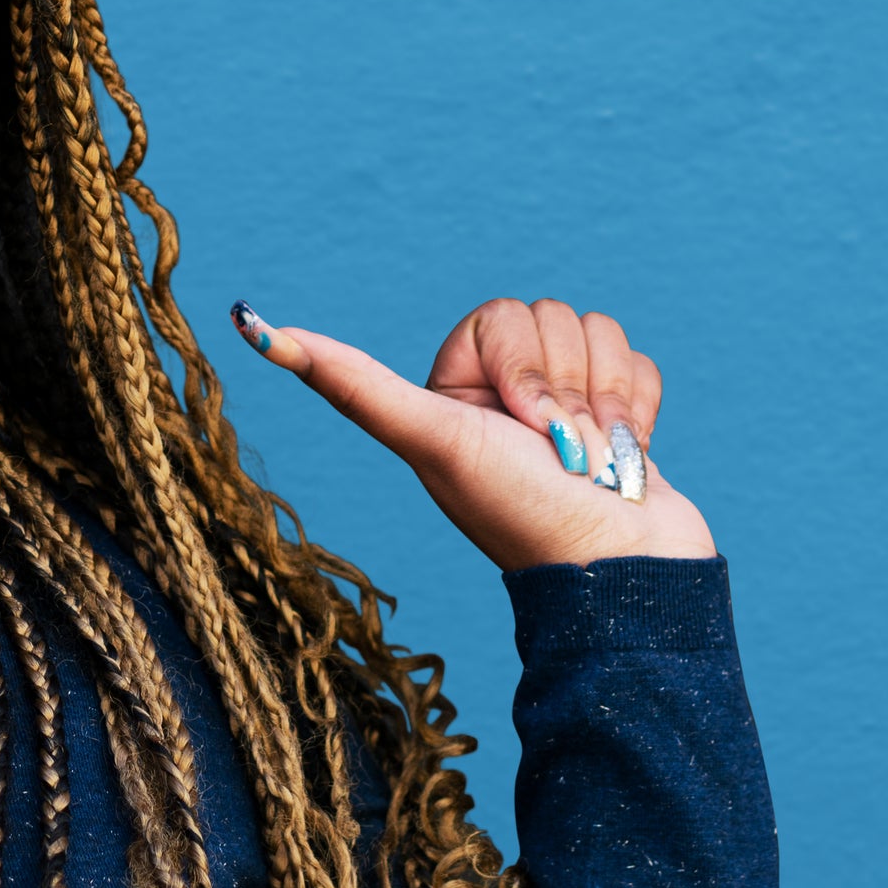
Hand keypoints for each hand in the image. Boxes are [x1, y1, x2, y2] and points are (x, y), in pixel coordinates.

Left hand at [227, 297, 714, 570]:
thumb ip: (352, 383)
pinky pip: (636, 360)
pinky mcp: (614, 412)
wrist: (624, 571)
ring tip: (591, 461)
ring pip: (596, 332)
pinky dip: (638, 411)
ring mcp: (560, 401)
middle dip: (564, 388)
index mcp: (450, 391)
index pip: (499, 315)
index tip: (517, 425)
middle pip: (551, 317)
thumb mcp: (431, 440)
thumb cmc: (525, 512)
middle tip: (558, 449)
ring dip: (605, 402)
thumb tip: (249, 324)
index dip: (518, 365)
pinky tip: (624, 457)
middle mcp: (500, 394)